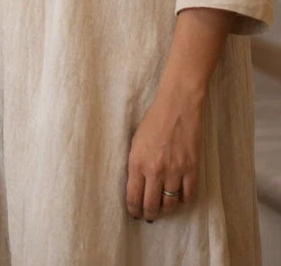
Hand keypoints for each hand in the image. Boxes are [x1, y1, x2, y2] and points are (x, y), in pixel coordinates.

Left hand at [125, 89, 202, 221]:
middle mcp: (155, 170)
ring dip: (166, 208)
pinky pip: (188, 195)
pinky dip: (182, 200)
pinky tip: (178, 197)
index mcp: (137, 162)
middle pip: (151, 204)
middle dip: (149, 214)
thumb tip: (136, 184)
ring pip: (170, 203)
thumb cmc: (153, 121)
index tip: (134, 214)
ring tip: (163, 207)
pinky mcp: (192, 169)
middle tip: (148, 217)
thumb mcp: (136, 142)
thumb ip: (136, 164)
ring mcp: (175, 171)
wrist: (177, 108)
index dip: (134, 209)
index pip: (133, 196)